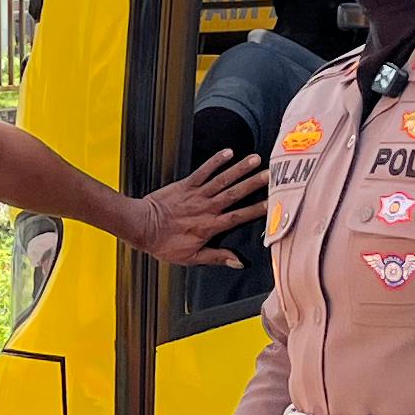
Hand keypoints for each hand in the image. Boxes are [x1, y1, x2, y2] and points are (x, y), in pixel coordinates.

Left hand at [117, 148, 271, 268]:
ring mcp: (196, 195)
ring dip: (239, 169)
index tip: (272, 204)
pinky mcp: (185, 185)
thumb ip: (217, 257)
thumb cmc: (164, 244)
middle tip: (271, 175)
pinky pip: (203, 171)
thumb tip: (238, 262)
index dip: (256, 210)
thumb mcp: (191, 257)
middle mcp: (206, 208)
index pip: (238, 217)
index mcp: (209, 227)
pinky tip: (228, 152)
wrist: (142, 227)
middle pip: (234, 194)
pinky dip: (215, 161)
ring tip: (255, 159)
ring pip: (222, 180)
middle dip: (253, 184)